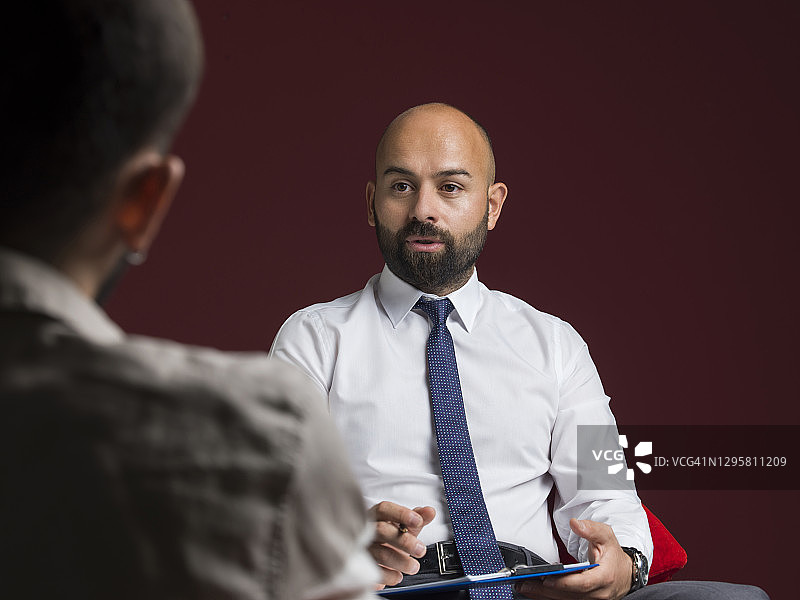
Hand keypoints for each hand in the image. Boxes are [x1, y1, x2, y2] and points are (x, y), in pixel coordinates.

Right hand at [367, 501, 435, 588]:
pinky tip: (398, 575)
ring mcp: (364, 549)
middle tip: (421, 550)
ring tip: (414, 566)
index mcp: (377, 516)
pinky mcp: (363, 567)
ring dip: (401, 561)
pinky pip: (375, 572)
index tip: (418, 521)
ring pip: (380, 553)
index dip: (401, 514)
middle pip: (382, 530)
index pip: (384, 509)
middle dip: (404, 541)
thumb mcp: (406, 526)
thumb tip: (430, 511)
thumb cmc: (391, 537)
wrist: (377, 558)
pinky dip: (389, 576)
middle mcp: (367, 531)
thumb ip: (419, 517)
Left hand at [516, 518, 632, 599]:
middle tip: (525, 583)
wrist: (626, 573)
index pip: (582, 583)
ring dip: (543, 596)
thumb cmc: (614, 555)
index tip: (547, 579)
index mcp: (604, 577)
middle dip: (546, 590)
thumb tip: (576, 524)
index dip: (563, 583)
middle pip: (569, 594)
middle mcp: (599, 593)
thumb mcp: (607, 536)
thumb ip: (591, 529)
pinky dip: (549, 597)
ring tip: (524, 587)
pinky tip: (535, 592)